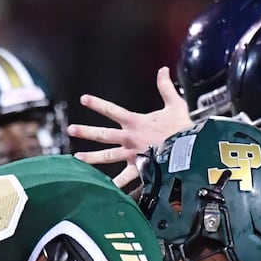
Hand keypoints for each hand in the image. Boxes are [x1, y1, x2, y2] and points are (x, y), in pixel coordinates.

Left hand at [68, 67, 191, 187]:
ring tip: (77, 159)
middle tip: (71, 129)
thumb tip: (163, 70)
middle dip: (86, 132)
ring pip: (108, 156)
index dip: (97, 104)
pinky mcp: (140, 168)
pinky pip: (125, 179)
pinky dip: (116, 185)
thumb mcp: (175, 104)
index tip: (83, 100)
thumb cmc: (183, 128)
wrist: (190, 150)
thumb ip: (165, 87)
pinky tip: (104, 189)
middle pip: (104, 135)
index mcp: (136, 122)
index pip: (112, 110)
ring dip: (91, 158)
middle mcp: (130, 138)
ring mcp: (133, 154)